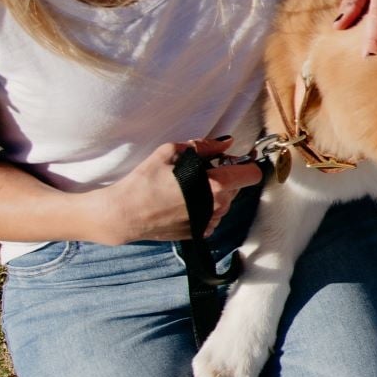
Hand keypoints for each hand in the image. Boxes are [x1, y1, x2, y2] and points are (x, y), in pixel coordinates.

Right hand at [91, 140, 263, 243]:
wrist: (124, 214)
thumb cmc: (145, 181)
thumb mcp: (171, 152)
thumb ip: (204, 146)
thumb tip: (225, 143)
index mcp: (215, 185)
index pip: (252, 174)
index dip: (245, 164)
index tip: (231, 160)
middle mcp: (217, 207)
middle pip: (238, 188)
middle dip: (227, 177)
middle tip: (203, 170)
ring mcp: (209, 223)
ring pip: (226, 203)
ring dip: (216, 193)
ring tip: (190, 187)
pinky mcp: (199, 233)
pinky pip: (213, 216)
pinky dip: (206, 208)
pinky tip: (185, 202)